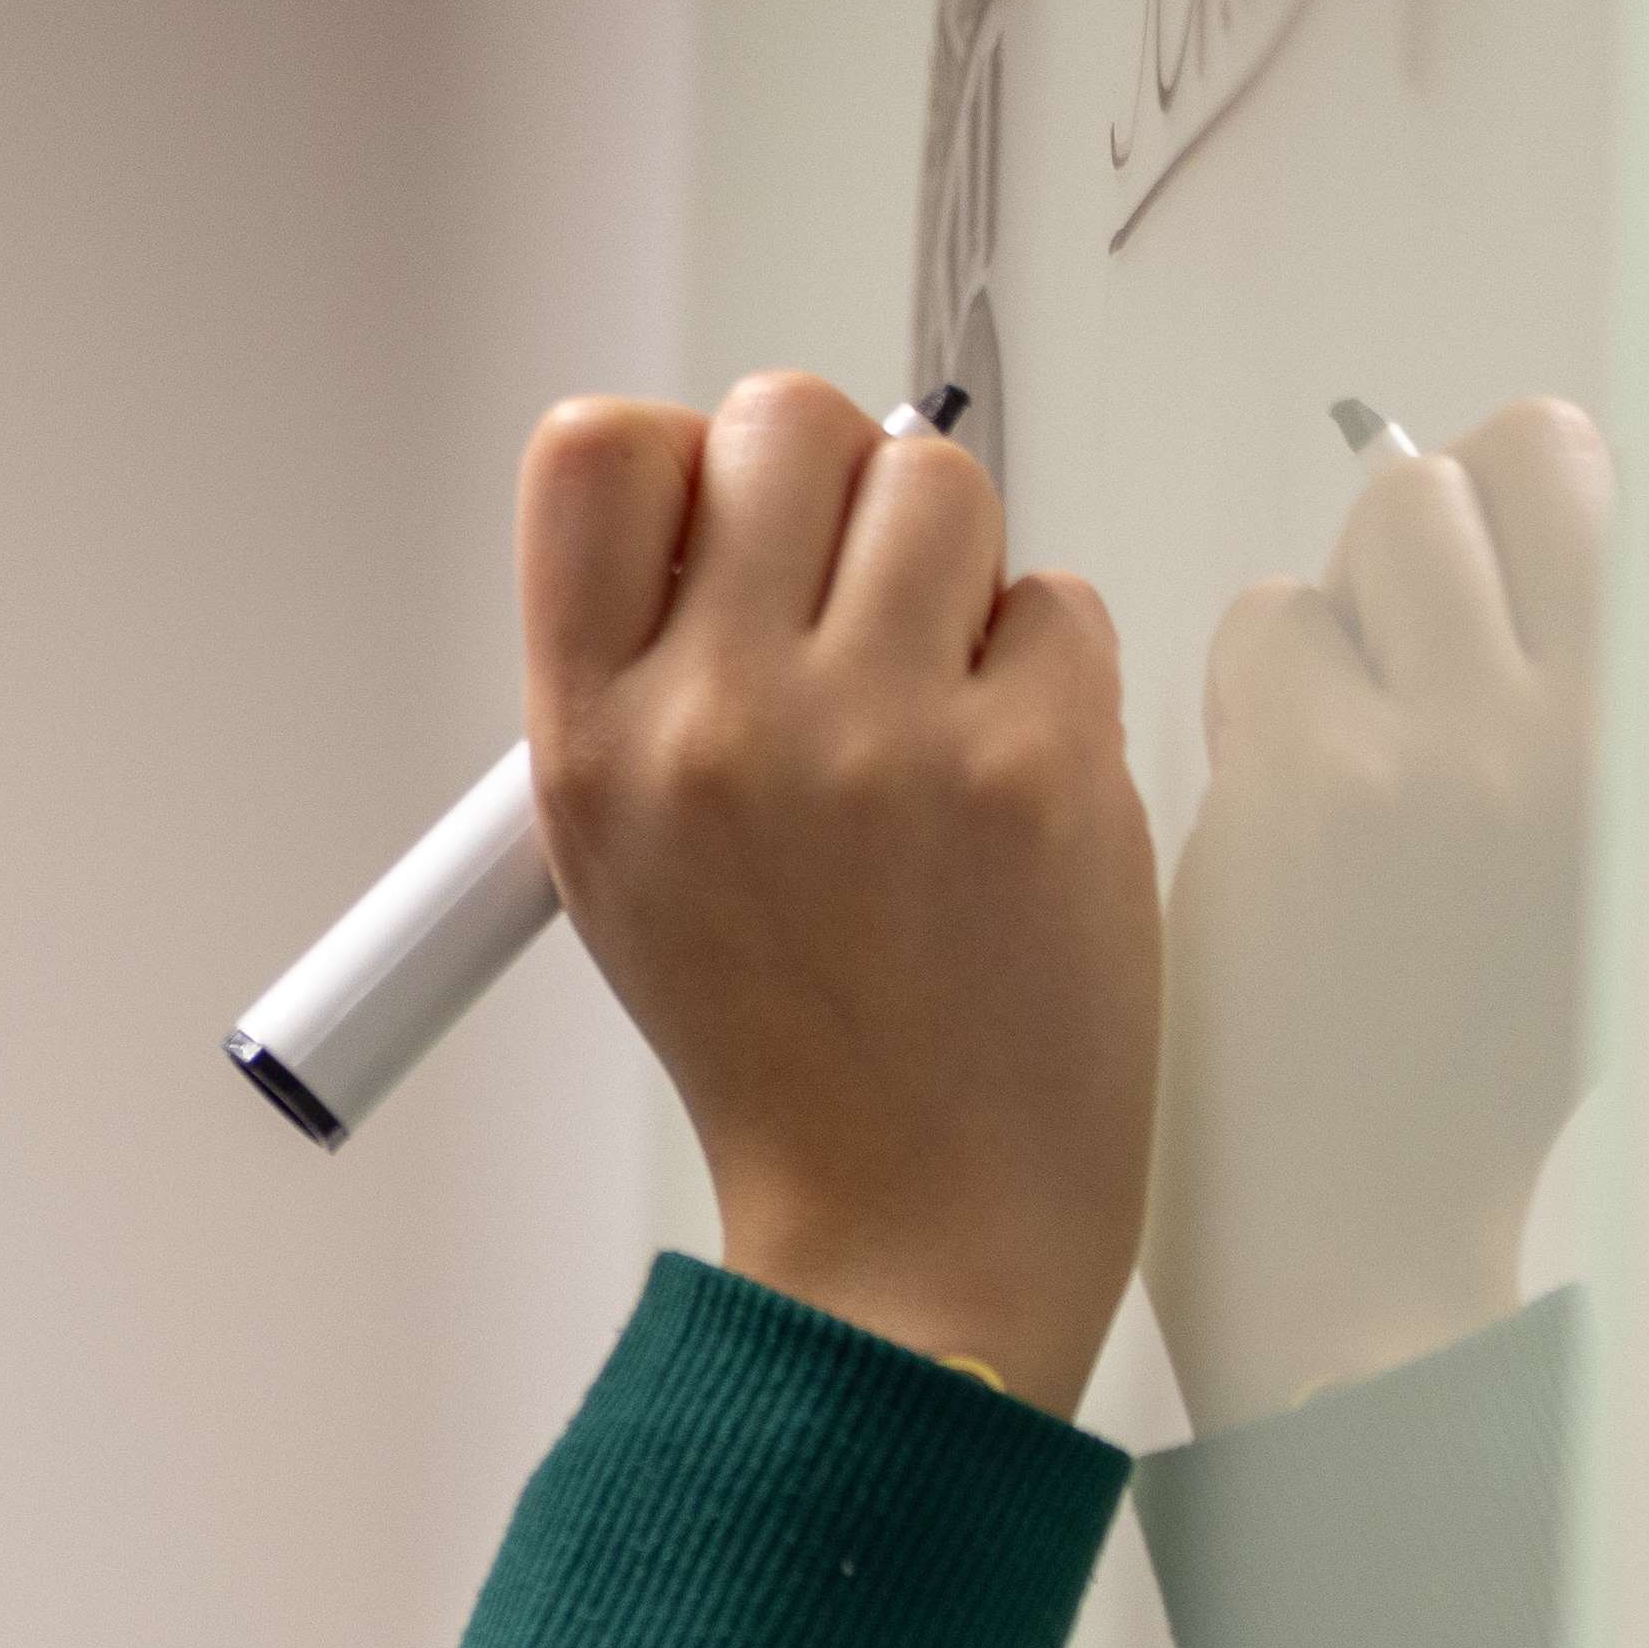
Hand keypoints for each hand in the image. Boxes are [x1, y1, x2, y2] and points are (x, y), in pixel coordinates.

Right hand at [519, 374, 1158, 1409]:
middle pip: (783, 421)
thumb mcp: (622, 860)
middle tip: (864, 607)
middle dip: (843, 488)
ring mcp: (876, 738)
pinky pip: (1059, 602)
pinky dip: (1049, 675)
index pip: (597, 451)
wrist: (910, 1226)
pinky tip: (1010, 786)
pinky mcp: (1031, 764)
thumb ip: (651, 673)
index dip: (688, 457)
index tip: (738, 527)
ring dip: (958, 572)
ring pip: (939, 483)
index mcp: (590, 742)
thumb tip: (737, 498)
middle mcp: (713, 723)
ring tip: (939, 704)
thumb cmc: (784, 1048)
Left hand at [1149, 401, 1610, 1422]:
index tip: (1484, 592)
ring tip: (1345, 757)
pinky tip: (1279, 811)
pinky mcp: (1323, 783)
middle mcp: (1605, 727)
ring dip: (1339, 618)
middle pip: (1492, 464)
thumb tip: (1517, 497)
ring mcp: (1466, 747)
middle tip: (1400, 674)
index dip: (1517, 508)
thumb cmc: (1467, 1051)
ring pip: (1379, 526)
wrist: (1366, 1224)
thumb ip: (1590, 688)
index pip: (1600, 477)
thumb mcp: (1615, 860)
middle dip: (1421, 543)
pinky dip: (1252, 697)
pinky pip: (1264, 625)